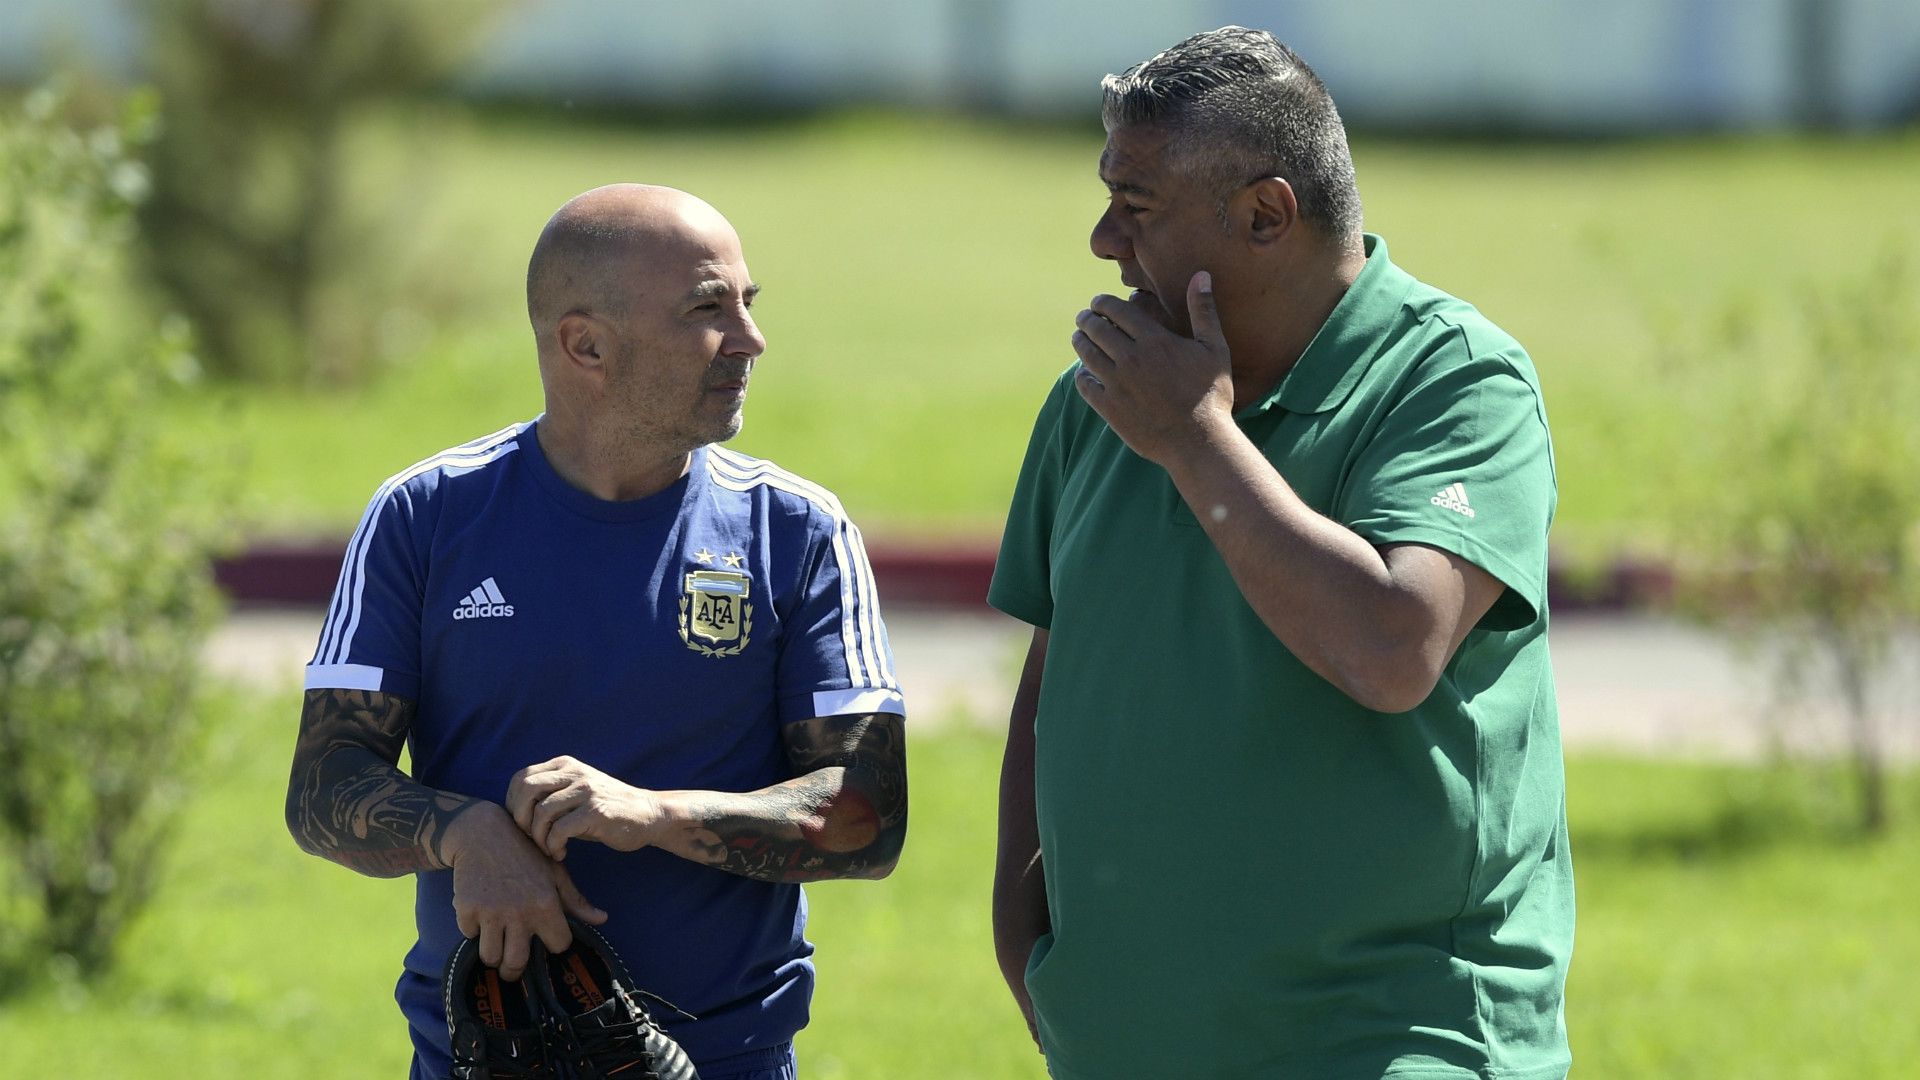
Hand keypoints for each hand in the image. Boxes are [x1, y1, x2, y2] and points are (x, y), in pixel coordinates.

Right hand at [441, 802, 607, 980]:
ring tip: (496, 947)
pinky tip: (480, 918)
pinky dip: (473, 931)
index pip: (558, 945)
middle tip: (512, 968)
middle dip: (514, 970)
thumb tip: (602, 919)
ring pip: (490, 957)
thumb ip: (576, 901)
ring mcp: (491, 912)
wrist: (483, 833)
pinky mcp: (467, 908)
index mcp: (546, 904)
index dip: (554, 943)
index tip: (547, 938)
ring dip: (493, 955)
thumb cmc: (525, 854)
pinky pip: (469, 935)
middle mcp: (519, 912)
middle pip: (516, 963)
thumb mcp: (555, 872)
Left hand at [507, 755, 665, 859]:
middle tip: (528, 838)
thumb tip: (514, 812)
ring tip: (548, 848)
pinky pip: (559, 830)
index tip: (522, 825)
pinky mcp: (596, 811)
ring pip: (542, 812)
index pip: (522, 778)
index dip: (513, 804)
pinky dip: (553, 845)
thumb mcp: (576, 793)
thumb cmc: (606, 810)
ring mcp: (586, 790)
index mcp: (566, 765)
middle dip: (520, 818)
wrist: (648, 815)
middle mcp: (575, 773)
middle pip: (527, 790)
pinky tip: (561, 852)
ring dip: (538, 837)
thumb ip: (550, 794)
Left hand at [1070, 270, 1233, 465]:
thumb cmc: (1212, 395)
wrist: (1199, 441)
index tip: (1098, 302)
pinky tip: (1084, 372)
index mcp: (1154, 340)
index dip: (1102, 303)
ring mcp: (1117, 384)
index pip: (1116, 310)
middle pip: (1096, 329)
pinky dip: (1081, 375)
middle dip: (1087, 319)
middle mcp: (1131, 358)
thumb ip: (1203, 311)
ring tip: (1079, 338)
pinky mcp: (1110, 408)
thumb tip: (1201, 275)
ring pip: (1086, 354)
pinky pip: (1085, 385)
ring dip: (1080, 341)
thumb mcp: (1215, 349)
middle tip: (1084, 317)